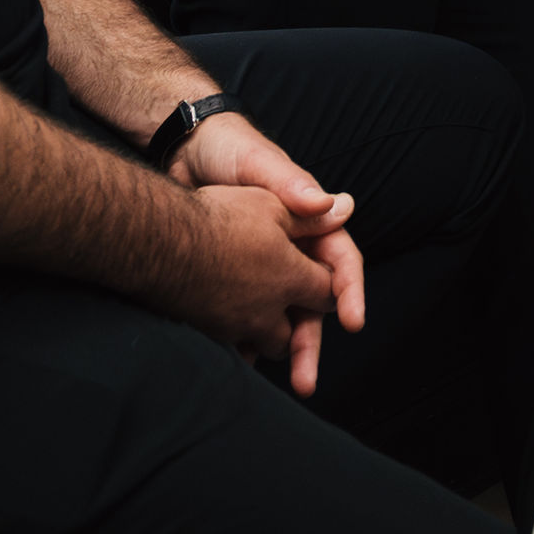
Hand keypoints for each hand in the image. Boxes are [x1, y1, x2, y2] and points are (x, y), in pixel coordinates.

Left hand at [173, 112, 363, 369]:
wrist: (182, 149)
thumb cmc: (228, 149)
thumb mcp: (260, 165)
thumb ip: (294, 185)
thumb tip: (339, 204)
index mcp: (310, 220)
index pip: (340, 262)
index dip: (348, 293)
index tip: (351, 323)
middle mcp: (293, 245)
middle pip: (311, 301)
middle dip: (312, 341)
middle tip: (307, 379)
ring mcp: (263, 262)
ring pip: (280, 313)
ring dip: (282, 349)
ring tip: (280, 384)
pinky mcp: (233, 273)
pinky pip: (246, 312)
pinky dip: (246, 338)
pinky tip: (239, 361)